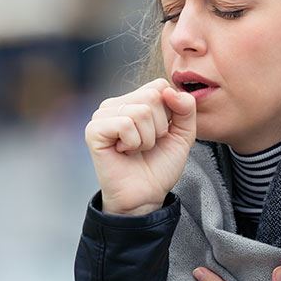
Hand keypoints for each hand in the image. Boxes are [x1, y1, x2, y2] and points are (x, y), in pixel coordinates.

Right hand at [84, 78, 196, 215]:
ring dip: (147, 138)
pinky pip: (125, 124)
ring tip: (136, 149)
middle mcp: (116, 103)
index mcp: (135, 100)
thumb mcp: (183, 134)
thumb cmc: (160, 165)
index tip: (162, 134)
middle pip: (152, 96)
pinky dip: (133, 142)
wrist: (145, 195)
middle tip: (147, 144)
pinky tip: (124, 152)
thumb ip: (186, 108)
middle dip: (160, 127)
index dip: (170, 112)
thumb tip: (170, 90)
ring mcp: (102, 115)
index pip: (160, 85)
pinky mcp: (94, 130)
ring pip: (141, 111)